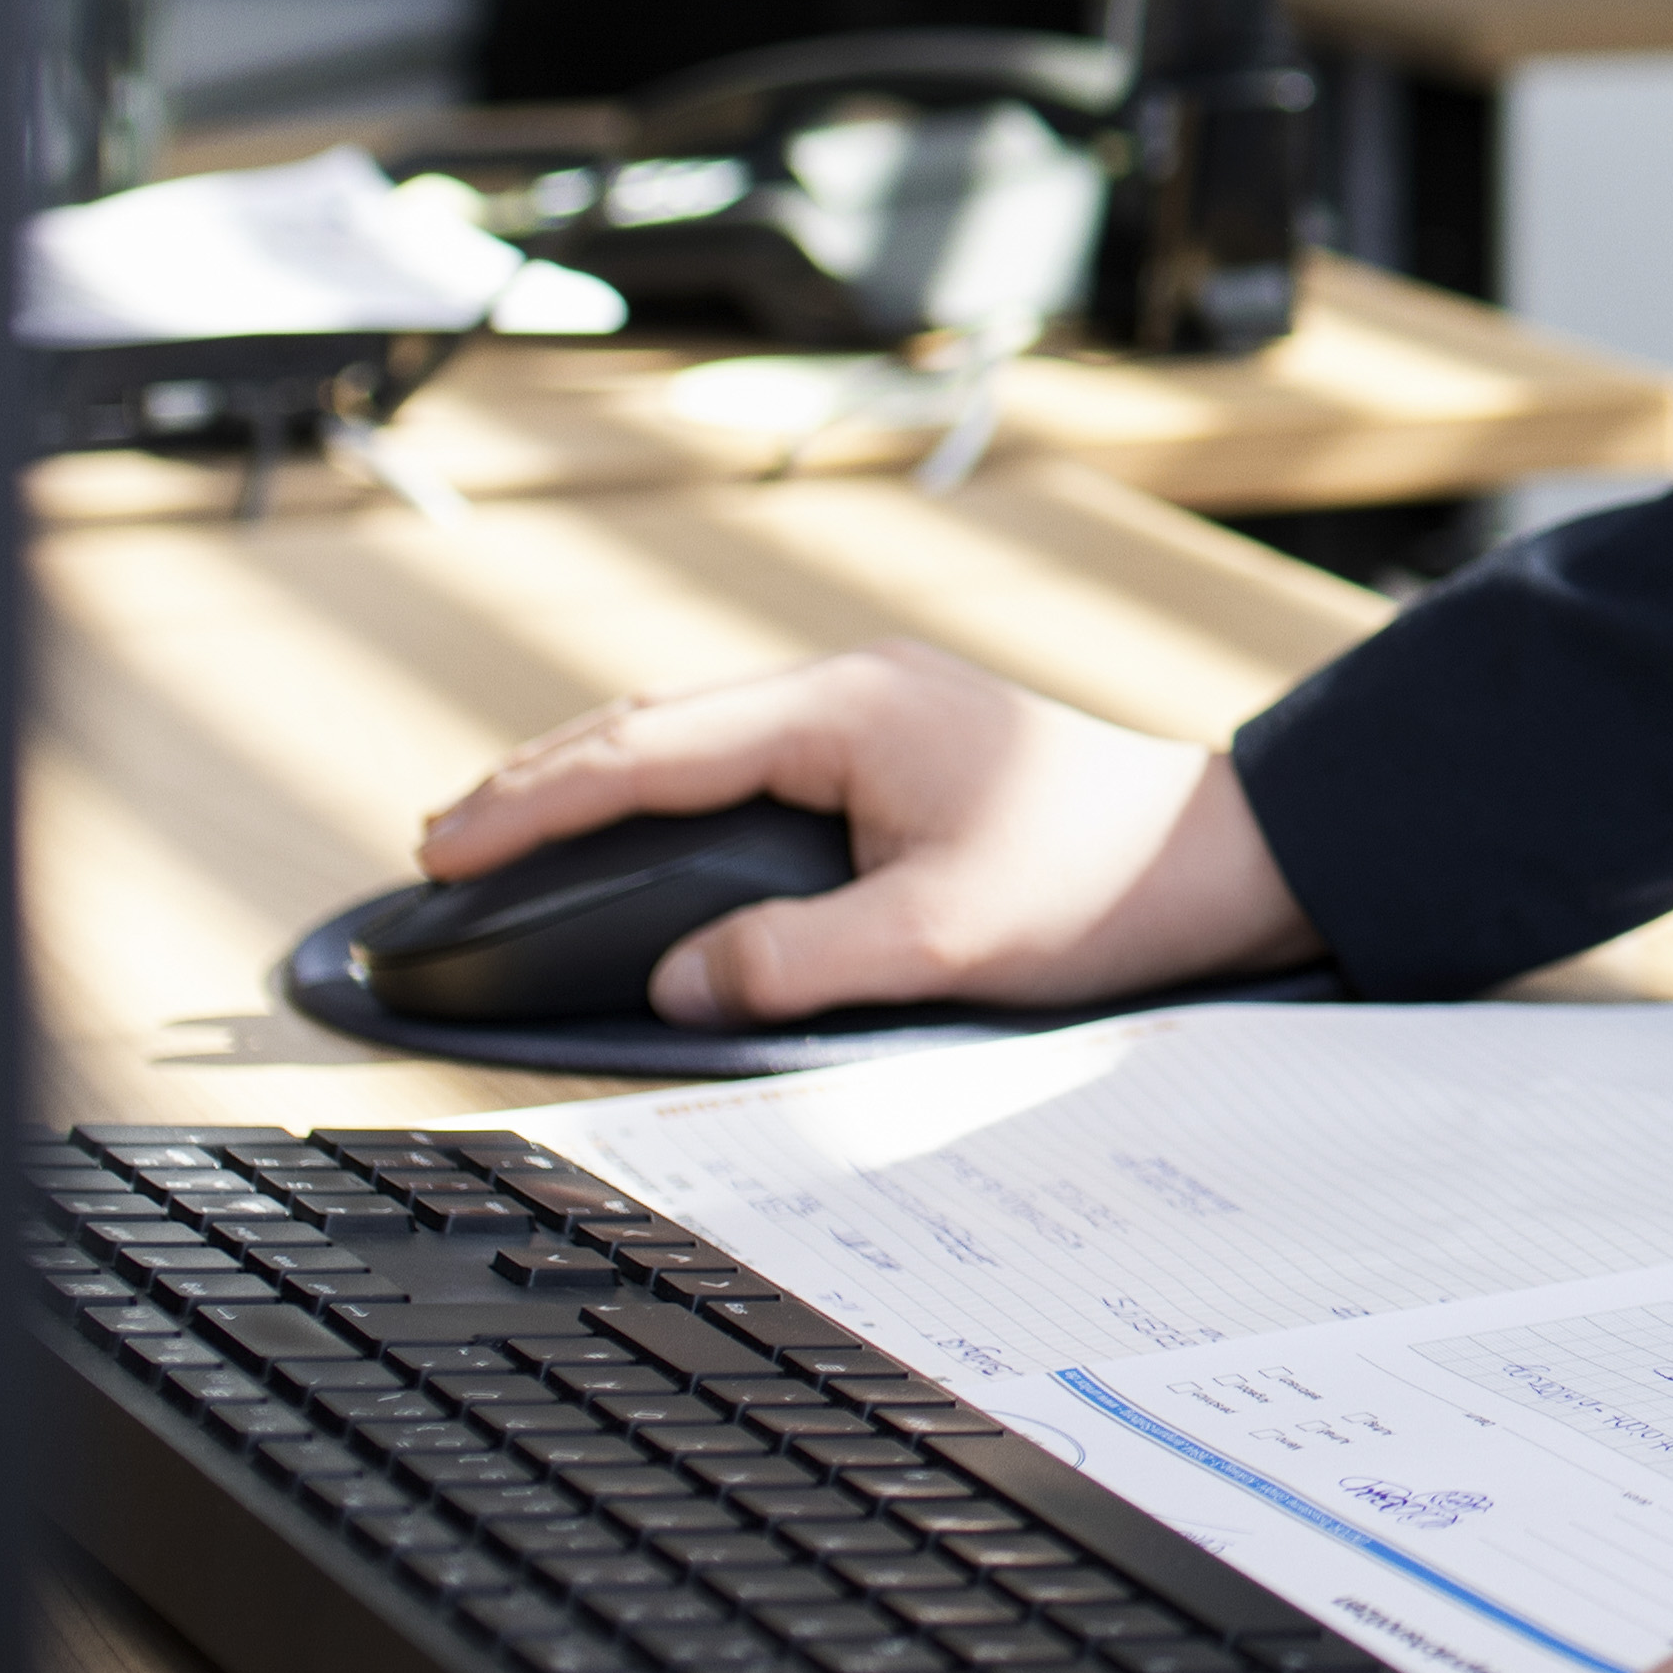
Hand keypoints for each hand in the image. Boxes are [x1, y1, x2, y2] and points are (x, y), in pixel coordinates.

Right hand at [405, 639, 1319, 1027]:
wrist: (1229, 856)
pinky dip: (669, 785)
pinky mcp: (897, 742)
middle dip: (543, 780)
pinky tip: (640, 827)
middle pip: (658, 723)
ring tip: (508, 830)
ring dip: (601, 777)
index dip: (538, 801)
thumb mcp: (942, 942)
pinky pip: (747, 753)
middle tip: (442, 843)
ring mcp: (877, 707)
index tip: (449, 847)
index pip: (652, 749)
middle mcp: (854, 688)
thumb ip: (795, 962)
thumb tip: (676, 984)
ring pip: (699, 731)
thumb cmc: (1105, 888)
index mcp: (849, 712)